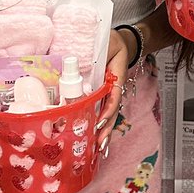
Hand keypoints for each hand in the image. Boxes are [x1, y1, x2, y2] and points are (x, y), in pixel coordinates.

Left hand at [96, 29, 129, 150]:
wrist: (116, 42)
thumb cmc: (111, 42)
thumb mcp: (107, 43)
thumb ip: (98, 50)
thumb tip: (77, 57)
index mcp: (115, 77)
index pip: (114, 95)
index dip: (108, 108)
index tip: (101, 119)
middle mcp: (113, 88)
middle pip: (112, 111)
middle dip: (106, 129)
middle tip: (100, 144)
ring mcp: (108, 94)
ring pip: (108, 115)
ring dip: (104, 132)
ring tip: (100, 150)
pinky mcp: (102, 96)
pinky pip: (101, 112)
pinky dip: (99, 127)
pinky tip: (96, 142)